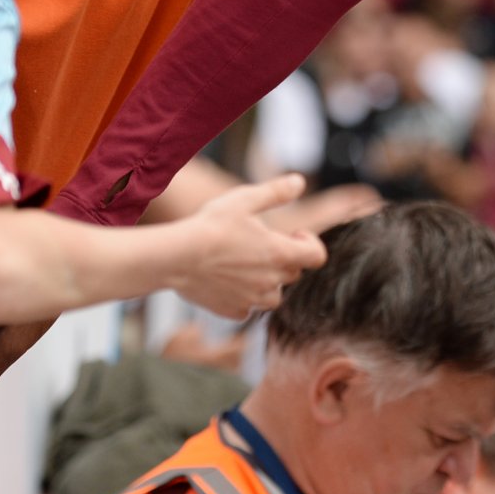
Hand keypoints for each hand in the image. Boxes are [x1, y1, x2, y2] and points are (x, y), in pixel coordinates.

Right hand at [172, 174, 378, 319]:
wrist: (176, 257)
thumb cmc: (211, 226)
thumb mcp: (246, 199)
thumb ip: (276, 192)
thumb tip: (299, 182)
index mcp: (280, 253)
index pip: (317, 256)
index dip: (309, 243)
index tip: (292, 233)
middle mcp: (271, 281)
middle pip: (294, 274)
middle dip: (285, 259)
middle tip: (262, 243)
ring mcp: (252, 299)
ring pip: (273, 296)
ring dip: (267, 282)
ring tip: (246, 264)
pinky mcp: (232, 311)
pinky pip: (247, 308)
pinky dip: (244, 297)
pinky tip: (228, 280)